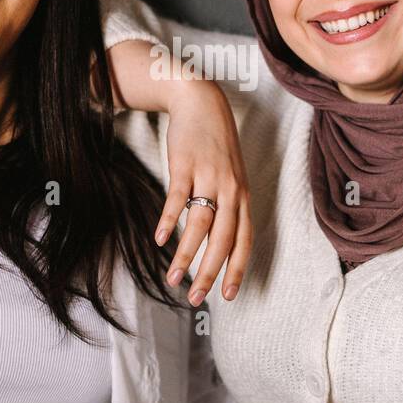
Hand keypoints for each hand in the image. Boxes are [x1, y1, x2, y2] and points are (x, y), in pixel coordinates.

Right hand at [153, 82, 251, 306]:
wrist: (203, 104)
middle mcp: (230, 190)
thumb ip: (226, 209)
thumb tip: (215, 245)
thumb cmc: (217, 147)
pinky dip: (167, 221)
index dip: (236, 270)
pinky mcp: (186, 165)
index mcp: (243, 197)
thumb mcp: (230, 178)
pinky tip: (158, 240)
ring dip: (185, 255)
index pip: (243, 241)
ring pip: (199, 224)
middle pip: (223, 239)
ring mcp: (208, 177)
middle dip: (210, 273)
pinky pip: (177, 199)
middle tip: (197, 298)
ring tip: (172, 278)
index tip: (227, 296)